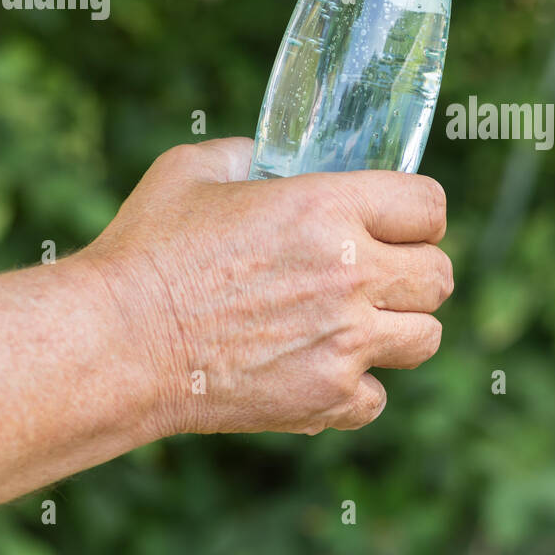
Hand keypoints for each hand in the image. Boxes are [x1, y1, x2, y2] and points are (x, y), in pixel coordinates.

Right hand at [80, 137, 452, 437]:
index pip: (430, 205)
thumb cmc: (146, 250)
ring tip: (361, 324)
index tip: (400, 223)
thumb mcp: (194, 171)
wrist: (115, 343)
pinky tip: (322, 370)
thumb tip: (273, 157)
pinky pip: (377, 398)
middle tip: (382, 274)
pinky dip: (355, 390)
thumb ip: (249, 155)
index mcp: (328, 207)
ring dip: (399, 330)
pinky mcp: (325, 398)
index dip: (418, 213)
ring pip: (426, 338)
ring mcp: (344, 342)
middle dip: (417, 272)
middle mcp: (352, 274)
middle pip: (440, 276)